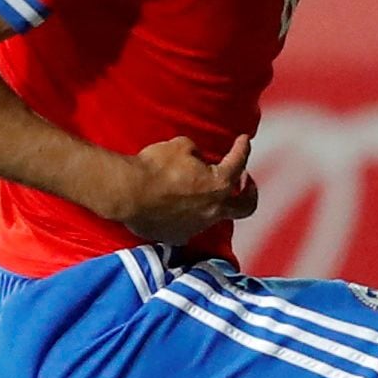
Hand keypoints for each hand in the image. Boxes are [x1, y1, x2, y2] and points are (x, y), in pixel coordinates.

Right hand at [106, 135, 257, 244]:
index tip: (244, 141)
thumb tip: (197, 158)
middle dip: (250, 193)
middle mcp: (214, 210)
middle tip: (246, 183)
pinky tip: (180, 210)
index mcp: (219, 184)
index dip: (243, 148)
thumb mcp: (180, 145)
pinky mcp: (176, 236)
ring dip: (215, 204)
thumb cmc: (154, 167)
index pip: (239, 163)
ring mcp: (196, 227)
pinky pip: (189, 228)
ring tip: (204, 193)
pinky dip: (189, 218)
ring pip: (216, 217)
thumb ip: (196, 152)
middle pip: (245, 207)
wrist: (127, 192)